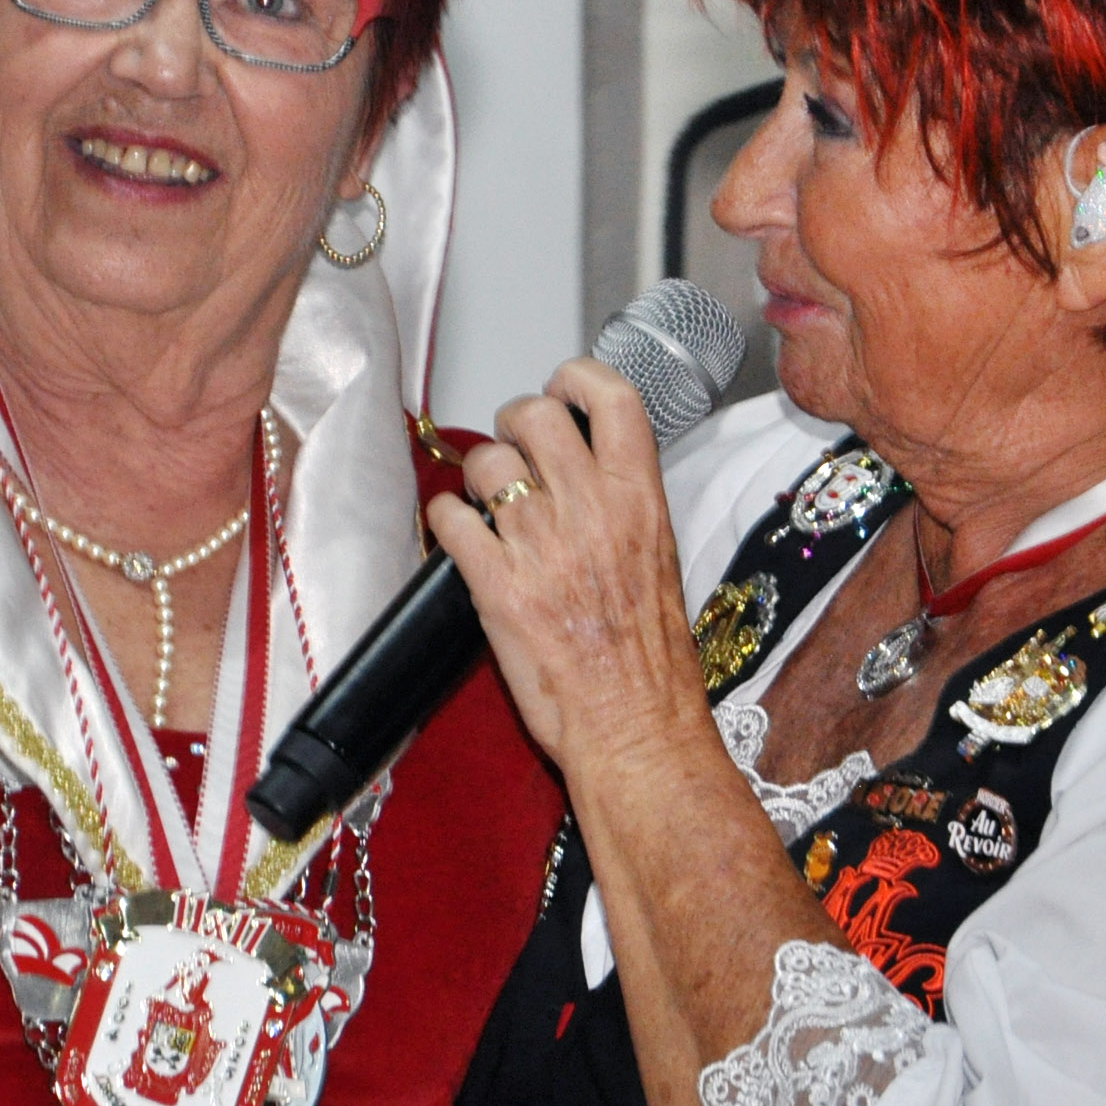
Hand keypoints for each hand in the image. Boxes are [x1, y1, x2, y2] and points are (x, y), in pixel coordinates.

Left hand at [425, 358, 711, 775]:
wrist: (636, 727)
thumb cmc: (652, 663)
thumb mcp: (662, 561)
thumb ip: (625, 507)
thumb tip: (587, 472)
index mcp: (641, 500)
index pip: (611, 398)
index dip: (576, 378)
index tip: (561, 387)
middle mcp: (591, 510)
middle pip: (534, 413)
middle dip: (513, 423)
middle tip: (514, 449)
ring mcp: (541, 545)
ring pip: (486, 461)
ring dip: (477, 474)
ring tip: (485, 500)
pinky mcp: (497, 585)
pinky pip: (449, 518)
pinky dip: (443, 518)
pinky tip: (456, 533)